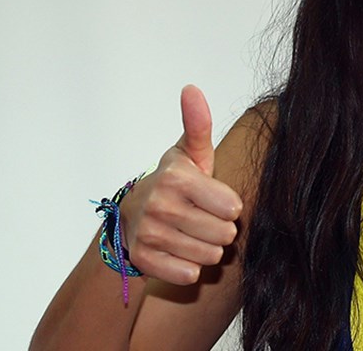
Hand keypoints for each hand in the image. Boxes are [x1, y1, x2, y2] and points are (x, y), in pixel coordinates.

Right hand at [118, 85, 243, 284]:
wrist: (131, 217)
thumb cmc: (174, 182)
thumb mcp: (189, 153)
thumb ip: (197, 124)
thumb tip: (191, 88)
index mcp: (177, 177)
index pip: (232, 207)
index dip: (229, 207)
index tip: (215, 201)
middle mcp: (160, 205)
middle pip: (224, 234)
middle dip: (221, 230)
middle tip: (203, 219)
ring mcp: (149, 234)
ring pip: (209, 255)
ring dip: (207, 248)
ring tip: (193, 234)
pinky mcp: (143, 260)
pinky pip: (188, 274)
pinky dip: (190, 267)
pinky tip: (180, 252)